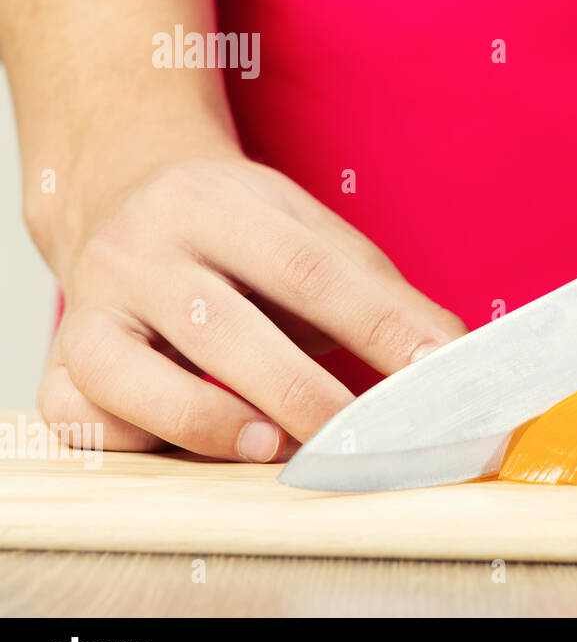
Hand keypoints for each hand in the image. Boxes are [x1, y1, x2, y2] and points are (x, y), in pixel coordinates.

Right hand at [35, 147, 466, 461]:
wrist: (123, 193)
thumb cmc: (238, 234)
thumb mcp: (308, 233)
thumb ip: (377, 294)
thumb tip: (449, 356)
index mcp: (219, 203)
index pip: (312, 269)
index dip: (382, 326)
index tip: (440, 372)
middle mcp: (145, 248)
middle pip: (229, 329)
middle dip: (309, 396)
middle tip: (369, 439)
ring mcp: (92, 305)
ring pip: (138, 380)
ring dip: (221, 427)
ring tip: (281, 447)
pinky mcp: (62, 361)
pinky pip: (87, 419)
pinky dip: (145, 442)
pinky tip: (196, 445)